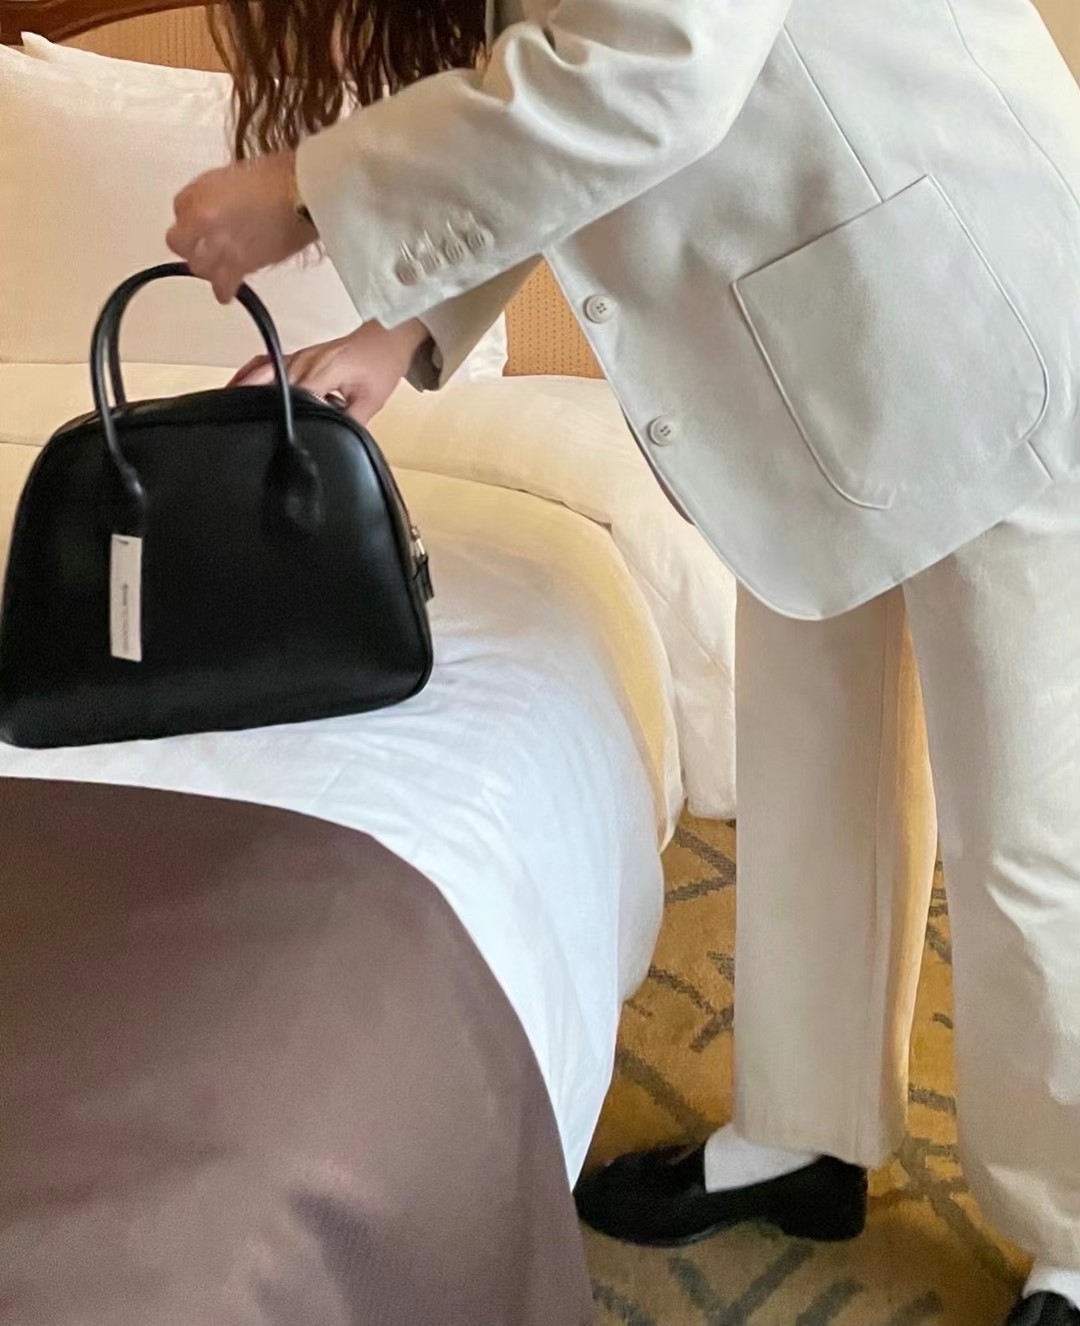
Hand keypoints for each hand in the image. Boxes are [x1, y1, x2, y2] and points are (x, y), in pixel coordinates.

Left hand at [166, 152, 315, 303]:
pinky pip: (223, 287)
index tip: (199, 213)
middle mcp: (206, 224)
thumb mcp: (236, 172)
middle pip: (179, 243)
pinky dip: (224, 290)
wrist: (306, 195)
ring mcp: (223, 248)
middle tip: (203, 241)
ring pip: (198, 267)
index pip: (179, 208)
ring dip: (206, 265)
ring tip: (217, 263)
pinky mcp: (244, 267)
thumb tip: (213, 207)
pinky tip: (225, 291)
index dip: (190, 211)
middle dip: (190, 242)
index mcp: (201, 196)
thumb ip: (214, 192)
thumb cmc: (280, 177)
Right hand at [229, 319, 430, 424]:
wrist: (387, 337)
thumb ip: (352, 422)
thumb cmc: (381, 364)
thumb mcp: (372, 400)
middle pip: (269, 384)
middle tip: (233, 423)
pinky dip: (252, 371)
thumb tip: (335, 440)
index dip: (279, 415)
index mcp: (322, 372)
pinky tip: (239, 382)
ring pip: (263, 370)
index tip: (266, 432)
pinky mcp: (300, 354)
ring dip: (244, 385)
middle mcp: (305, 361)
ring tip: (225, 405)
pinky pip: (269, 360)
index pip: (292, 397)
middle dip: (251, 401)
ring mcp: (300, 355)